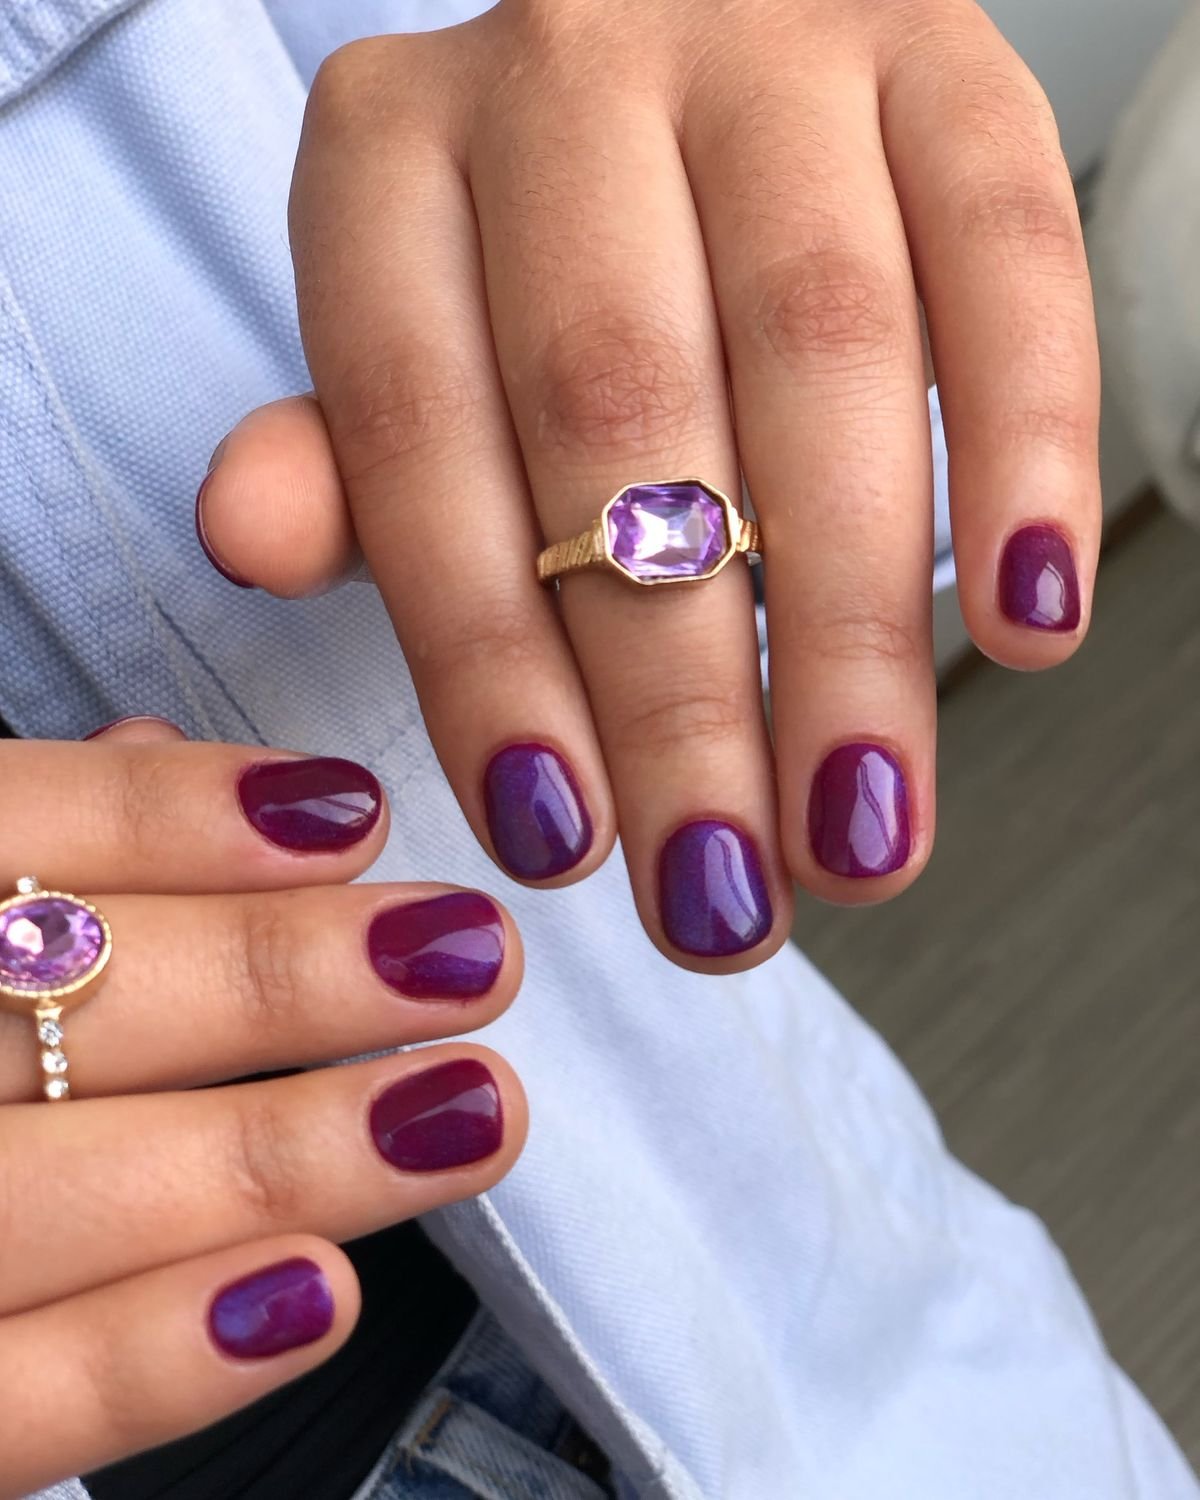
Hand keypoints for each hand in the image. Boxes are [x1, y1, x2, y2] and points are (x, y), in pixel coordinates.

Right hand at [0, 719, 523, 1497]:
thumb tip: (155, 753)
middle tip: (471, 953)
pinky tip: (320, 1294)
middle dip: (283, 976)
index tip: (354, 812)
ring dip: (286, 1153)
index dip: (174, 819)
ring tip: (471, 1110)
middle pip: (56, 1000)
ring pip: (53, 1192)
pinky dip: (148, 1357)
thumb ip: (3, 832)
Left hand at [197, 0, 1098, 971]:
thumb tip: (249, 535)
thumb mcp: (416, 347)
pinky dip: (1026, 452)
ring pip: (820, 349)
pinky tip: (1028, 621)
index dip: (488, 659)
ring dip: (847, 628)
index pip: (415, 428)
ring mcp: (773, 44)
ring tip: (858, 830)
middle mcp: (569, 64)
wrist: (708, 62)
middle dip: (675, 689)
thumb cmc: (547, 256)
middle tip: (717, 891)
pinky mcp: (952, 59)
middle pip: (617, 407)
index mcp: (393, 150)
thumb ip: (349, 452)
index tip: (559, 841)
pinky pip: (1009, 252)